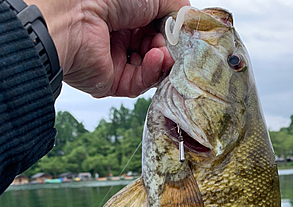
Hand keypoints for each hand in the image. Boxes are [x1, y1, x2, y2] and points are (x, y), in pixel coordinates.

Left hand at [26, 0, 189, 97]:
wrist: (74, 19)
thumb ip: (174, 7)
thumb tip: (188, 21)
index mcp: (126, 14)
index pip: (157, 28)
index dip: (172, 32)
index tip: (184, 33)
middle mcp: (120, 37)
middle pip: (156, 49)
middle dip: (169, 47)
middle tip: (175, 44)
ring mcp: (116, 60)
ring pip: (150, 69)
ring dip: (162, 60)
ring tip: (165, 52)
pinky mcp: (112, 81)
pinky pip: (139, 83)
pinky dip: (151, 72)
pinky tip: (156, 59)